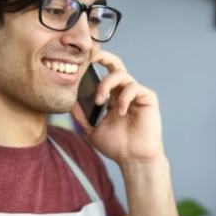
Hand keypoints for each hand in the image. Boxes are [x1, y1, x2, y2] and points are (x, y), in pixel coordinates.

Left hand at [70, 50, 163, 165]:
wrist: (133, 159)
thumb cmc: (116, 146)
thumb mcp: (92, 129)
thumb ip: (81, 115)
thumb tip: (68, 101)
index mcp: (111, 96)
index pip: (103, 73)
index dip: (93, 65)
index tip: (78, 61)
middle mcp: (123, 91)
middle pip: (115, 64)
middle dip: (102, 56)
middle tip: (89, 58)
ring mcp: (136, 94)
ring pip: (121, 74)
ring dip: (106, 84)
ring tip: (99, 102)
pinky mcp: (147, 97)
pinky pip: (134, 87)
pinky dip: (123, 97)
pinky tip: (119, 111)